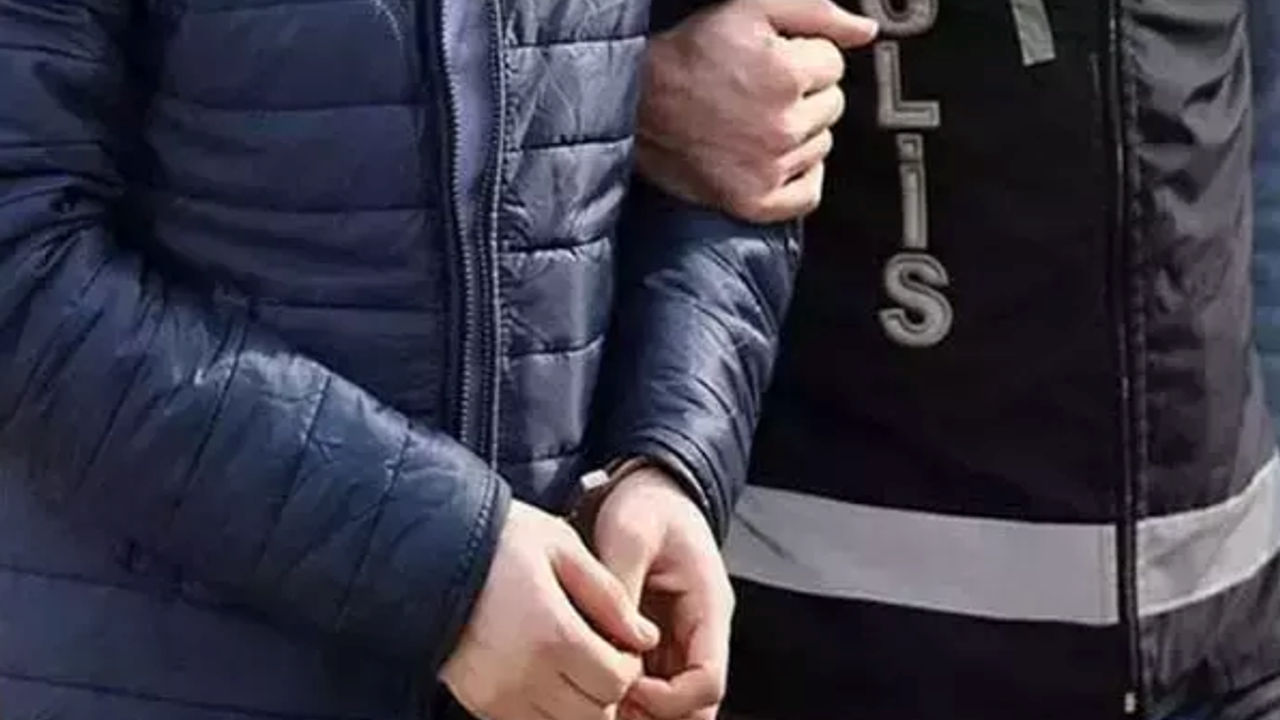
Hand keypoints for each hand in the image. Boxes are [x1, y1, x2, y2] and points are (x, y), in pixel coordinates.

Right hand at [441, 501, 660, 719]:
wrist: (426, 553)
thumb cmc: (498, 540)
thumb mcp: (561, 547)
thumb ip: (609, 595)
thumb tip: (645, 637)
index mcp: (551, 633)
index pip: (615, 681)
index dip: (629, 665)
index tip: (621, 643)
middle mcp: (524, 674)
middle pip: (594, 714)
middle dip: (607, 689)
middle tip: (600, 655)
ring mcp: (497, 694)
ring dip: (578, 704)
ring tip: (571, 664)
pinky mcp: (478, 702)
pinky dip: (546, 709)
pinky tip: (544, 674)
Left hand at [591, 468, 734, 719]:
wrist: (650, 488)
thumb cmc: (647, 505)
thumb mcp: (630, 533)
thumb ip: (622, 586)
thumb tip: (611, 639)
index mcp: (709, 606)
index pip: (707, 681)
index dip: (668, 699)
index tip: (625, 685)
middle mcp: (702, 630)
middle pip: (697, 704)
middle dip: (656, 714)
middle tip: (608, 704)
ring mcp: (683, 637)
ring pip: (677, 701)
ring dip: (642, 709)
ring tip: (600, 697)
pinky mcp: (661, 639)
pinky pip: (655, 684)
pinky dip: (631, 695)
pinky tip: (598, 684)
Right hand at [636, 0, 877, 222]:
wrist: (635, 108)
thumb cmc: (687, 57)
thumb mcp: (747, 10)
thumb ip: (815, 11)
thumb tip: (865, 31)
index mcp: (785, 74)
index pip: (834, 63)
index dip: (803, 55)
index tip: (771, 59)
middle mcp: (782, 125)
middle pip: (832, 104)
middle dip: (804, 92)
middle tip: (759, 89)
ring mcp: (771, 168)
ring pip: (822, 144)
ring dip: (799, 131)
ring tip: (755, 119)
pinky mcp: (757, 202)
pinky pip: (809, 192)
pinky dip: (800, 176)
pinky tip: (774, 156)